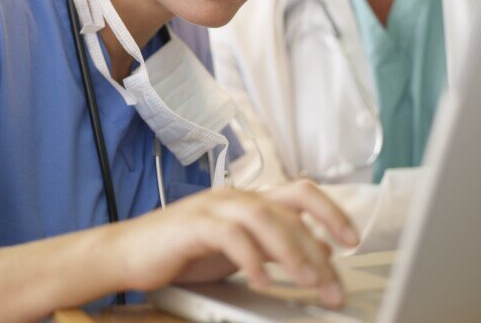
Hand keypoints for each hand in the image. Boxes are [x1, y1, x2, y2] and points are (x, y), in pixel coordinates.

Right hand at [108, 180, 358, 307]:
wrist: (127, 253)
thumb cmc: (180, 253)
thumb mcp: (237, 251)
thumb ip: (273, 246)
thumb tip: (317, 250)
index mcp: (247, 202)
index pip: (300, 193)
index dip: (331, 212)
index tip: (352, 241)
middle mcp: (233, 198)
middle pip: (288, 210)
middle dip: (317, 250)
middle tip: (333, 286)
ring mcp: (211, 207)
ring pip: (262, 217)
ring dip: (290, 251)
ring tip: (307, 281)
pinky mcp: (190, 225)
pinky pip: (228, 235)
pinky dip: (249, 258)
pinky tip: (261, 281)